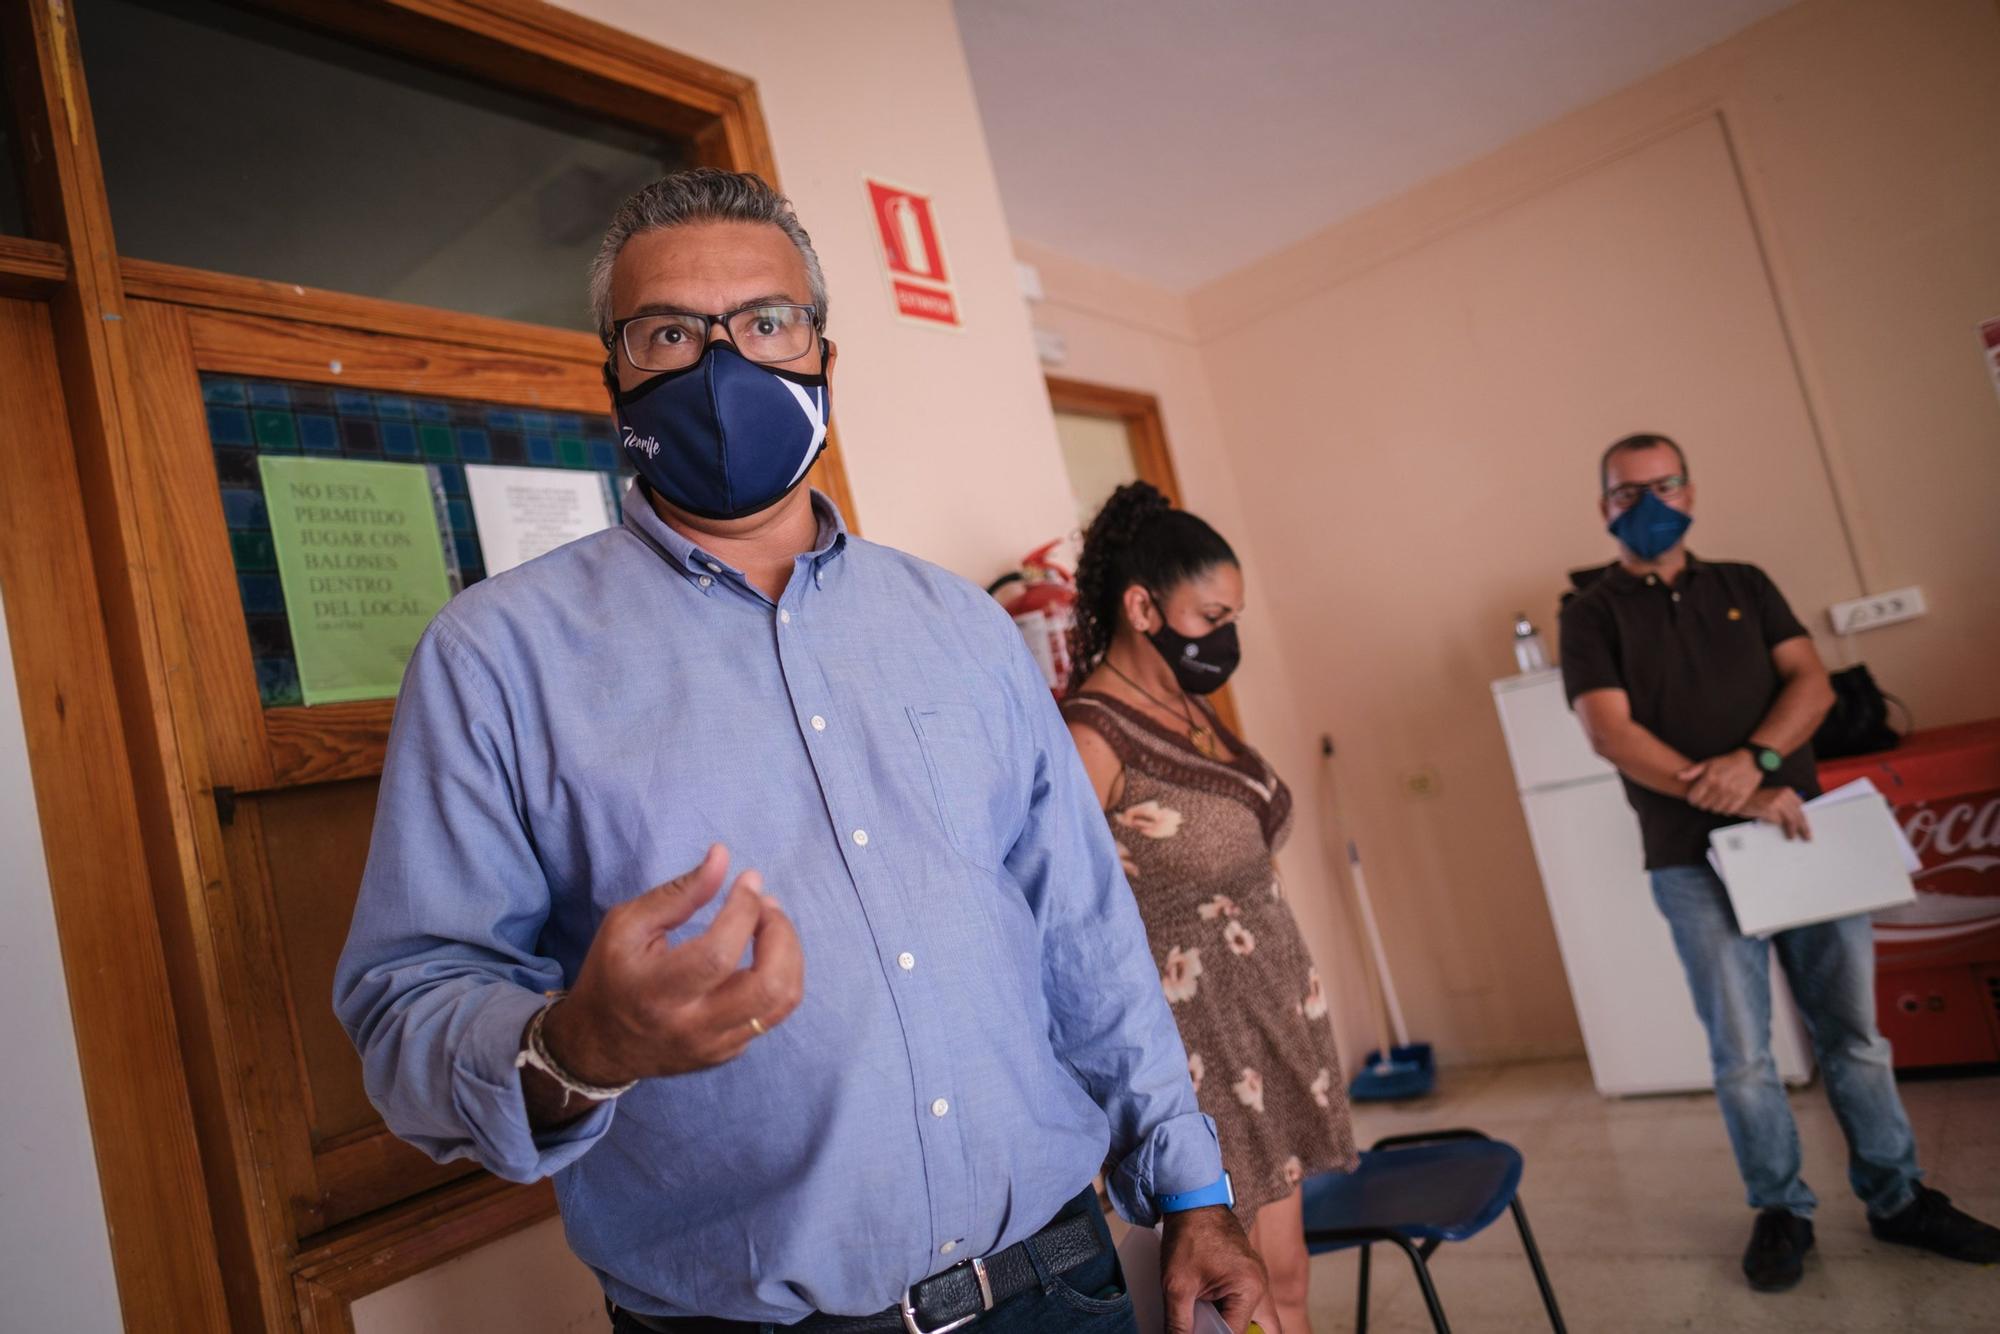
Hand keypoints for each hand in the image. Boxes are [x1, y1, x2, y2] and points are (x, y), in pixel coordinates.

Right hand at [543, 844, 803, 1086]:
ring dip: (789, 953)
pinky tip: (758, 955)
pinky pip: (772, 1014)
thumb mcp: (627, 926)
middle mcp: (691, 1026)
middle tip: (767, 905)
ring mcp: (715, 1045)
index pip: (719, 953)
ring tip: (771, 924)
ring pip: (782, 1002)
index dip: (744, 910)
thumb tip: (723, 856)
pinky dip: (776, 975)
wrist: (599, 1046)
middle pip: (768, 986)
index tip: (748, 880)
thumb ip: (679, 893)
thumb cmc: (611, 974)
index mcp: (657, 992)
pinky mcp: (728, 1053)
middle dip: (781, 934)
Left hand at [1160, 1205, 1265, 1333]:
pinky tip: (1211, 1316)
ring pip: (1260, 1320)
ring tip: (1211, 1324)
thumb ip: (1179, 1322)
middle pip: (1264, 1330)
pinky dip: (1233, 1315)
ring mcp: (1257, 1280)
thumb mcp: (1177, 1284)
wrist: (1192, 1200)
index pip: (1236, 1333)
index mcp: (1249, 1288)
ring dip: (1237, 1327)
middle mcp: (1260, 1286)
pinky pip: (1248, 1305)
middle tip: (1212, 1328)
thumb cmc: (1189, 1234)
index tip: (1192, 1333)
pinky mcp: (1248, 1275)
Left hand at [1678, 748, 1762, 814]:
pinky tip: (1724, 803)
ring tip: (1714, 800)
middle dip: (1701, 803)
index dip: (1692, 799)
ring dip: (1713, 807)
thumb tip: (1678, 776)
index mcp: (1710, 778)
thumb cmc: (1727, 761)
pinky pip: (1728, 811)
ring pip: (1715, 810)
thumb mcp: (1708, 763)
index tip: (1694, 797)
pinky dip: (1724, 809)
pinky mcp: (1741, 798)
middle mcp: (1720, 787)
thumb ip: (1692, 771)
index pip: (1694, 798)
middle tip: (1704, 798)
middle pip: (1703, 805)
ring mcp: (1731, 793)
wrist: (1750, 761)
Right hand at [1745, 787, 1811, 840]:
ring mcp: (1777, 802)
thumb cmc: (1756, 800)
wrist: (1740, 798)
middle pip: (1798, 814)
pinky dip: (1782, 828)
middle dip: (1803, 826)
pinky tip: (1785, 834)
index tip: (1806, 825)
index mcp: (1787, 791)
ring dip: (1794, 830)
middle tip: (1807, 836)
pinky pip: (1779, 822)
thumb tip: (1796, 818)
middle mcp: (1784, 795)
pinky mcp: (1770, 809)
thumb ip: (1785, 805)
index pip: (1800, 806)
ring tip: (1793, 837)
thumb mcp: (1773, 798)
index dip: (1803, 817)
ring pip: (1791, 819)